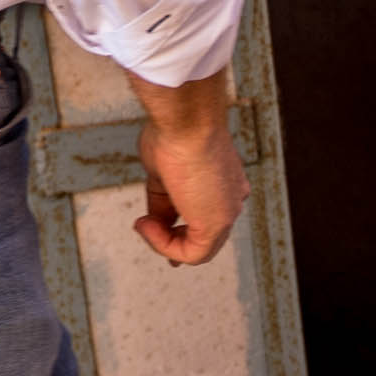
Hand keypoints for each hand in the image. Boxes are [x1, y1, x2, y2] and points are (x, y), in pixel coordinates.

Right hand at [129, 68, 248, 265]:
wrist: (186, 121)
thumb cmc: (175, 133)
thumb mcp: (163, 172)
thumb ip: (162, 200)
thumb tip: (152, 221)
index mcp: (225, 183)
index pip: (203, 214)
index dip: (178, 227)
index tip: (151, 225)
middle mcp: (232, 198)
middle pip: (202, 234)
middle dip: (171, 240)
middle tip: (144, 228)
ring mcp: (227, 212)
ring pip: (198, 249)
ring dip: (163, 242)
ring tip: (143, 223)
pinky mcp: (217, 224)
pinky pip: (191, 253)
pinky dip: (164, 246)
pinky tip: (147, 225)